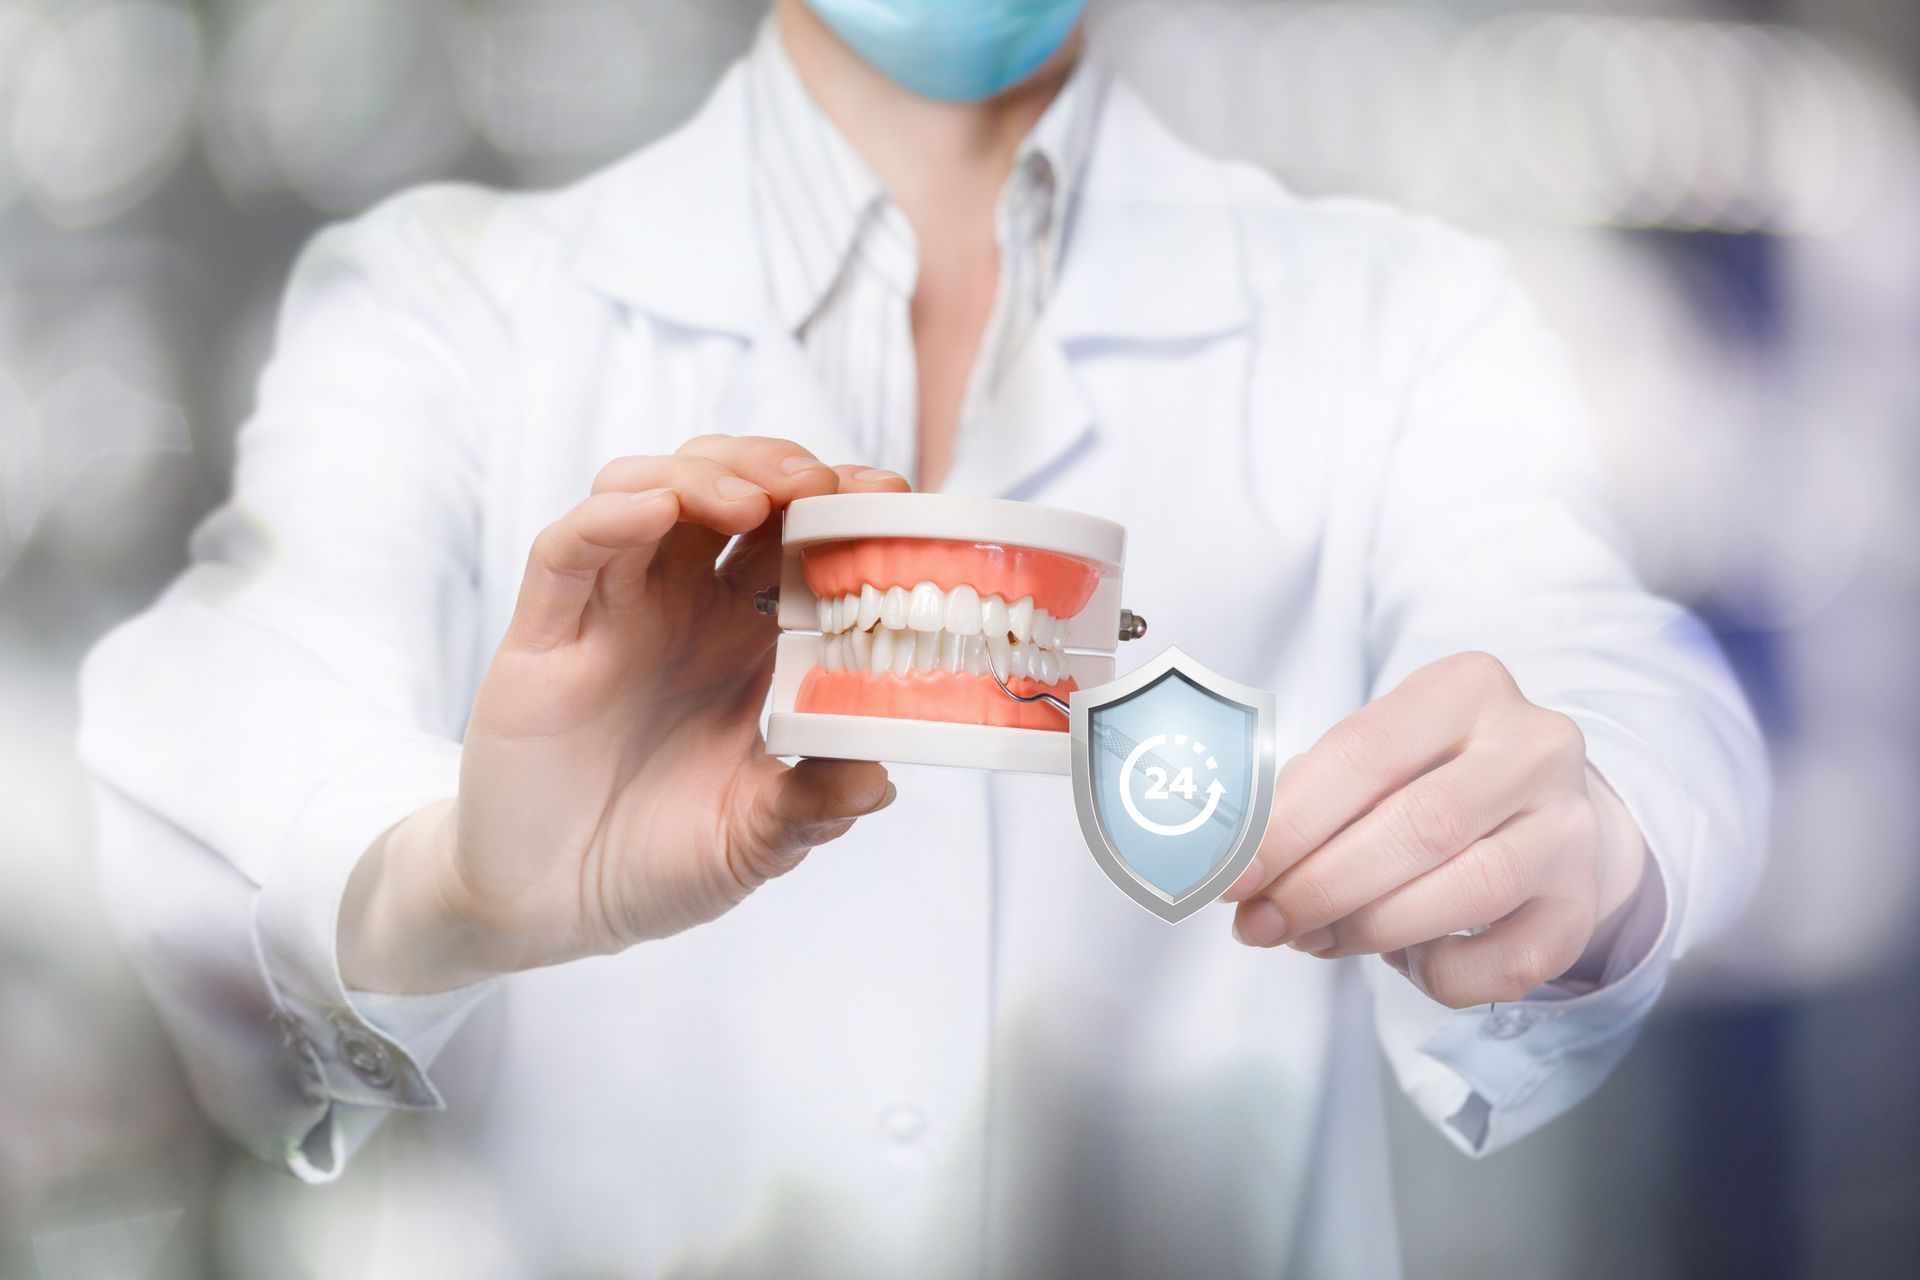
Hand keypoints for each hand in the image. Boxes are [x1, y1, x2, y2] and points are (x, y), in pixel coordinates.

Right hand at [341, 436, 911, 993]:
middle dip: (778, 467)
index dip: (839, 504)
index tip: (891, 496)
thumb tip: (880, 780)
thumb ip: (810, 805)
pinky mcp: (544, 634)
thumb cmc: (654, 862)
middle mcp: (681, 609)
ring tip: (755, 500)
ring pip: (648, 490)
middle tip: (823, 486)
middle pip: (727, 489)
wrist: (546, 910)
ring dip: (703, 474)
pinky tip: (657, 511)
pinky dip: (612, 515)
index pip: (796, 537)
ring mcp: (611, 612)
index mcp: (746, 641)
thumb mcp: (752, 839)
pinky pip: (569, 549)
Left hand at [1224, 652, 1648, 1006]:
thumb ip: (1307, 797)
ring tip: (1312, 939)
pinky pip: (1506, 961)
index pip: (1365, 752)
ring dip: (1371, 929)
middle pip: (1419, 825)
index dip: (1289, 823)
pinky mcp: (1581, 905)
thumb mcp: (1375, 757)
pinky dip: (1438, 972)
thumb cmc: (1428, 779)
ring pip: (1469, 889)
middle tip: (1262, 925)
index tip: (1233, 877)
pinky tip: (1402, 957)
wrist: (1543, 812)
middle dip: (1322, 886)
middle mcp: (1534, 747)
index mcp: (1466, 688)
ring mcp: (1570, 827)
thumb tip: (1237, 867)